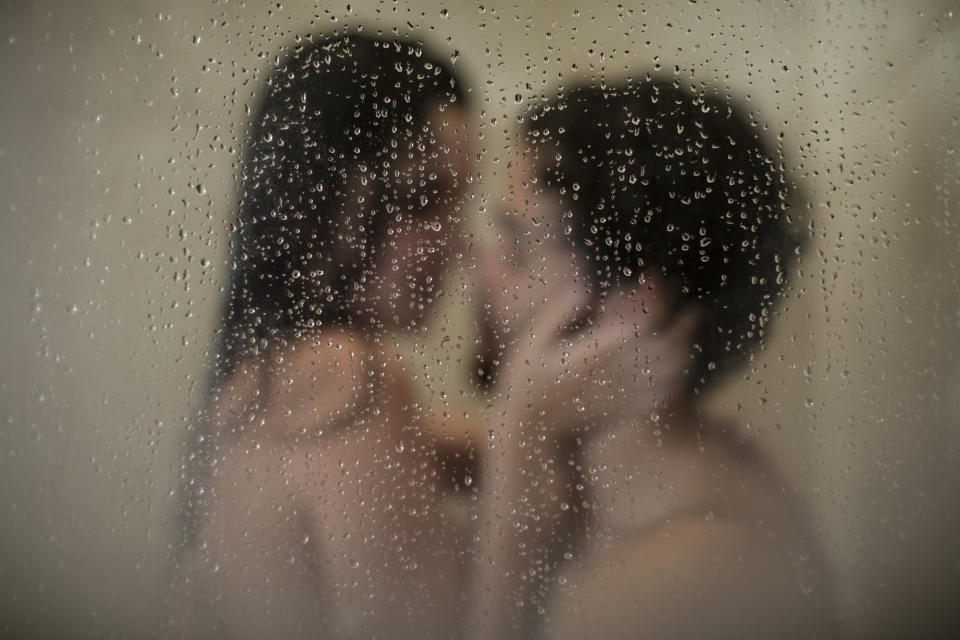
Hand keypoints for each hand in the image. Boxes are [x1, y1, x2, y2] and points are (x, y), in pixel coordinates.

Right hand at [494, 275, 698, 440]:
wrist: (535, 437)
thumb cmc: (529, 384)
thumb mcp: (533, 343)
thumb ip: (558, 313)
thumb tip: (584, 287)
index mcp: (594, 351)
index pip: (639, 322)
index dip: (655, 301)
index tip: (658, 282)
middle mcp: (616, 373)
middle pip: (665, 347)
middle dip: (684, 327)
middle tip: (695, 311)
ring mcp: (626, 394)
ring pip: (668, 372)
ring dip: (685, 351)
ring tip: (691, 334)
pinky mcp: (629, 412)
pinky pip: (663, 393)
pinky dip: (677, 376)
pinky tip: (680, 364)